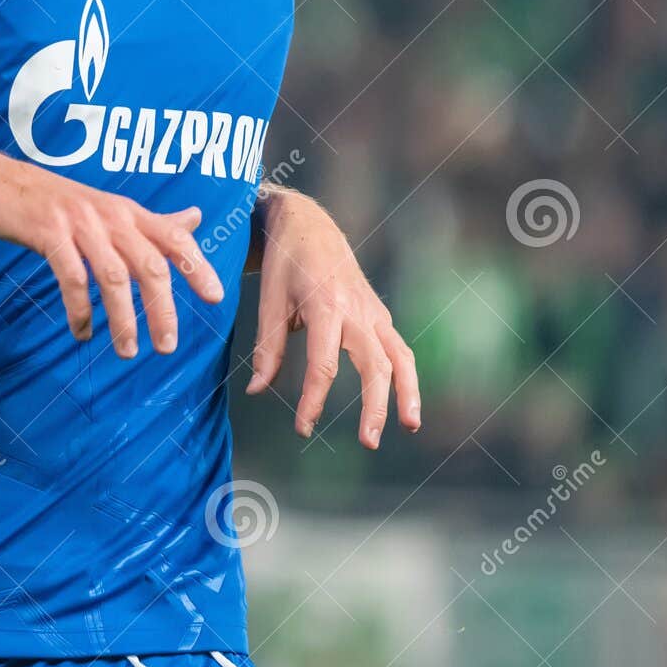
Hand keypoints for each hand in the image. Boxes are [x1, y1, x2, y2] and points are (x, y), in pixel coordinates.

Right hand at [0, 146, 223, 357]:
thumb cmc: (54, 202)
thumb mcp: (107, 207)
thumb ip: (151, 221)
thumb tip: (196, 218)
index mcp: (127, 210)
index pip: (174, 235)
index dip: (196, 265)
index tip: (216, 296)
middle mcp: (109, 214)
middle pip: (148, 264)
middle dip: (162, 308)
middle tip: (167, 346)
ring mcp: (78, 222)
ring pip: (112, 276)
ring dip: (122, 319)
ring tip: (127, 351)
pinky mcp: (48, 233)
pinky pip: (71, 278)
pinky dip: (80, 310)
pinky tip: (82, 332)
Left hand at [245, 190, 419, 447]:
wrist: (308, 225)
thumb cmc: (285, 264)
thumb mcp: (269, 301)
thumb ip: (268, 348)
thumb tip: (257, 391)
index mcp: (325, 306)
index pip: (323, 365)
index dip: (313, 401)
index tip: (302, 428)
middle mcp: (356, 310)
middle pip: (375, 365)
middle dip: (375, 406)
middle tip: (368, 442)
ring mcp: (373, 311)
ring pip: (399, 356)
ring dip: (407, 393)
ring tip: (409, 426)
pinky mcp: (379, 314)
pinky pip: (399, 348)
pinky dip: (406, 376)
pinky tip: (406, 403)